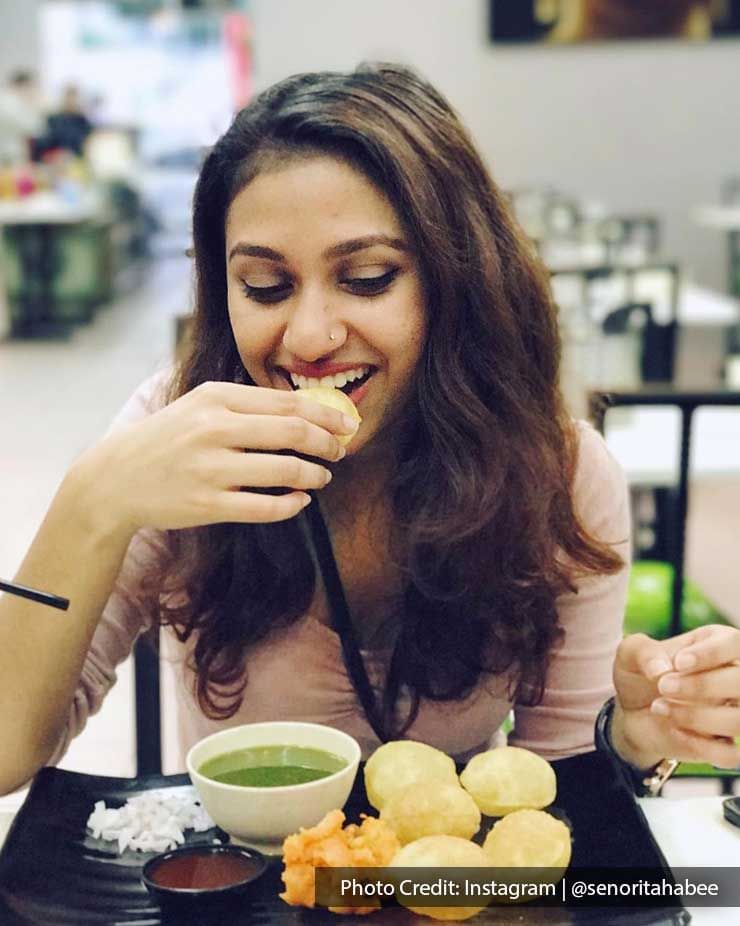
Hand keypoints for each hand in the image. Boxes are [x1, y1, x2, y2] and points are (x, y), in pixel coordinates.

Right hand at [70, 381, 356, 533]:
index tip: (347, 423)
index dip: (325, 414)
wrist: (117, 477)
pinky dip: (292, 504)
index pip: (286, 402)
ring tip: (322, 476)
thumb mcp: (200, 405)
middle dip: (327, 443)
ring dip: (314, 475)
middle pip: (292, 431)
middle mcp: (213, 429)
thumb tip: (306, 411)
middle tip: (340, 451)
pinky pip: (265, 506)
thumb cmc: (169, 438)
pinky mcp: (207, 504)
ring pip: (284, 470)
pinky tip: (300, 500)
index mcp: (216, 398)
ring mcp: (210, 468)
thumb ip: (246, 404)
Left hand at [613, 624, 739, 769]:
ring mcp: (732, 711)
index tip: (679, 663)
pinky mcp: (724, 743)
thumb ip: (643, 652)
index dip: (712, 653)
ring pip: (739, 720)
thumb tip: (661, 669)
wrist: (631, 711)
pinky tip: (674, 732)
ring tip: (660, 707)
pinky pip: (730, 753)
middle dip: (703, 685)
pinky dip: (701, 746)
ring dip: (698, 716)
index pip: (736, 643)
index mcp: (717, 643)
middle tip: (663, 686)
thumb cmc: (639, 673)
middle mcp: (733, 676)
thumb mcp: (630, 653)